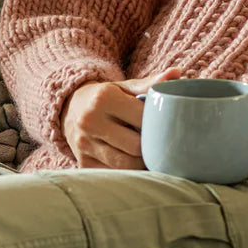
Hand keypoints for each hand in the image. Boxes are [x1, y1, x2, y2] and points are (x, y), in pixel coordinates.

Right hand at [61, 66, 184, 168]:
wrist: (69, 108)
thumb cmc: (106, 97)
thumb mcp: (125, 87)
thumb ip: (151, 83)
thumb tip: (178, 72)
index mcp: (104, 99)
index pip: (141, 118)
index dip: (157, 125)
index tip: (165, 126)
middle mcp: (90, 122)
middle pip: (135, 146)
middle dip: (151, 147)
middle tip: (161, 144)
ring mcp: (84, 144)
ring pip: (125, 165)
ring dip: (142, 163)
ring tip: (151, 156)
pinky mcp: (83, 163)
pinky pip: (113, 174)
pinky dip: (128, 172)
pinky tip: (135, 163)